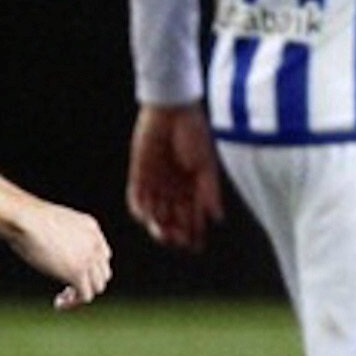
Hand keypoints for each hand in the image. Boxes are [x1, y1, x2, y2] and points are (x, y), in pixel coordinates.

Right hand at [11, 201, 114, 306]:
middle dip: (87, 282)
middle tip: (66, 289)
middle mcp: (95, 243)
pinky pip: (85, 296)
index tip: (68, 273)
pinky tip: (58, 303)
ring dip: (81, 295)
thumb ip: (58, 235)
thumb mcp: (52, 222)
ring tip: (62, 298)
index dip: (89, 268)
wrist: (26, 219)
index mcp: (92, 228)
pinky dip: (73, 303)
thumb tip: (47, 246)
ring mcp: (89, 258)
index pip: (102, 255)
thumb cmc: (27, 219)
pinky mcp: (77, 273)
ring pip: (97, 287)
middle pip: (103, 272)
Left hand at [125, 103, 224, 250]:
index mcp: (194, 186)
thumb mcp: (206, 165)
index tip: (196, 245)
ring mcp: (157, 183)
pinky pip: (137, 200)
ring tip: (164, 232)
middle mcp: (175, 188)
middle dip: (177, 233)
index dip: (194, 233)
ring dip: (159, 225)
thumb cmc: (194, 134)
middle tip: (179, 240)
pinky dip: (141, 210)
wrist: (171, 110)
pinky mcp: (139, 175)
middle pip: (174, 219)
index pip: (193, 217)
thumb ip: (210, 192)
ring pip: (155, 214)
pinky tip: (147, 217)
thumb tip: (218, 219)